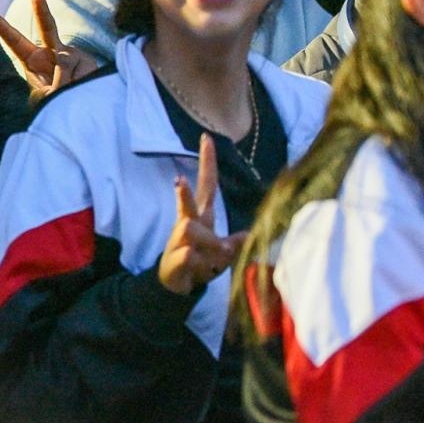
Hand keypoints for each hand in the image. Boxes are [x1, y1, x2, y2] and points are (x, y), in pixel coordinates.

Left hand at [0, 0, 97, 97]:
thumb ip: (51, 88)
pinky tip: (80, 89)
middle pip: (47, 27)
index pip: (15, 42)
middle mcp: (52, 50)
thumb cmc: (54, 97)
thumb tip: (63, 77)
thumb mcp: (45, 96)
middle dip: (42, 10)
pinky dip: (79, 85)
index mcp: (32, 59)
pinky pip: (82, 72)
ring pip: (65, 63)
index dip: (4, 29)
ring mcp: (70, 53)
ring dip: (65, 84)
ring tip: (66, 93)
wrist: (80, 98)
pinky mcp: (87, 60)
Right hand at [158, 133, 246, 295]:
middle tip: (179, 182)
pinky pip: (188, 256)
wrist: (176, 284)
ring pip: (191, 231)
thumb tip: (248, 235)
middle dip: (183, 194)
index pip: (207, 185)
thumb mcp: (223, 253)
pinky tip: (193, 265)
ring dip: (207, 248)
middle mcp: (188, 223)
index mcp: (202, 217)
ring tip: (208, 262)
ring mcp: (178, 240)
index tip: (206, 138)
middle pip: (187, 204)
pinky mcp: (174, 257)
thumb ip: (234, 243)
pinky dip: (194, 261)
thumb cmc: (201, 263)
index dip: (207, 163)